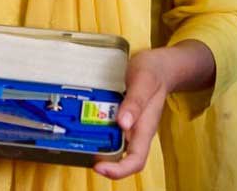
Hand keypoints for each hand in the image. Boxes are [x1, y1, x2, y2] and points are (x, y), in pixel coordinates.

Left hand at [93, 48, 169, 179]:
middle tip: (82, 151)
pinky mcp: (123, 118)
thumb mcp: (143, 81)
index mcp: (145, 128)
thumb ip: (135, 102)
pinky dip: (98, 132)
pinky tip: (85, 124)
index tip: (98, 167)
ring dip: (98, 147)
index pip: (136, 160)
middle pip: (122, 159)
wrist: (158, 66)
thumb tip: (123, 124)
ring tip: (78, 138)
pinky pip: (110, 131)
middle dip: (102, 162)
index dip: (118, 170)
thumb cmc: (153, 73)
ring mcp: (130, 126)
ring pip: (114, 146)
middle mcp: (137, 131)